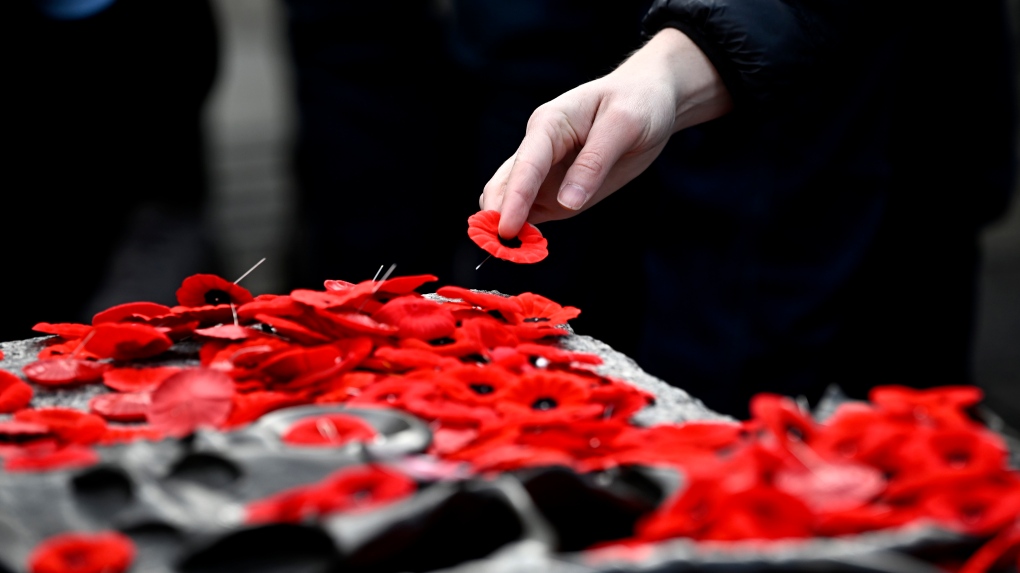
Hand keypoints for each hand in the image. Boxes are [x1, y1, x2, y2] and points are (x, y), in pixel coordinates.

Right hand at [480, 28, 732, 238]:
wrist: (648, 99)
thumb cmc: (637, 103)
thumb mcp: (624, 125)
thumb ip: (594, 163)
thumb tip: (568, 203)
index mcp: (550, 124)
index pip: (526, 164)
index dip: (514, 198)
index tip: (505, 229)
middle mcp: (539, 147)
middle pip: (506, 183)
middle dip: (496, 214)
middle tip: (499, 249)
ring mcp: (545, 170)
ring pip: (510, 199)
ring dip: (505, 225)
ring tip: (508, 254)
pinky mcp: (555, 189)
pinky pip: (531, 211)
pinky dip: (524, 230)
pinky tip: (525, 249)